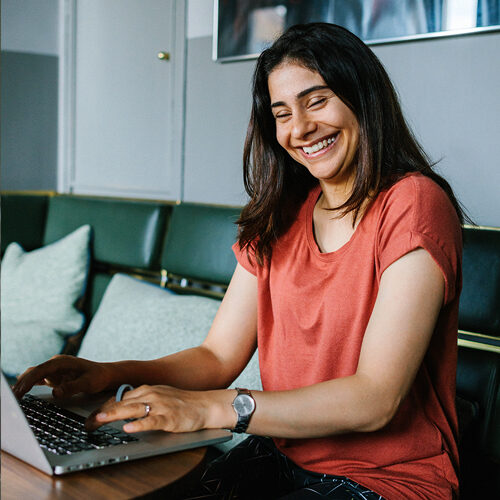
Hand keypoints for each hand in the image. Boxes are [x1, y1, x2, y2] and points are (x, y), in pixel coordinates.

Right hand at [13, 355, 113, 399]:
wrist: (105, 374)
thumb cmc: (98, 377)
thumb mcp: (88, 383)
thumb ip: (72, 387)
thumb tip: (55, 393)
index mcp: (61, 362)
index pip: (39, 370)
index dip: (27, 381)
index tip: (18, 392)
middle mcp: (55, 364)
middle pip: (33, 372)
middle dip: (21, 384)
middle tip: (12, 400)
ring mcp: (54, 370)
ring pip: (33, 375)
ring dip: (23, 385)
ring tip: (13, 399)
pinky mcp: (54, 376)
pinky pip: (37, 379)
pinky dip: (28, 385)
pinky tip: (20, 393)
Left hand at [85, 385, 219, 432]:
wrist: (205, 405)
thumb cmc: (183, 402)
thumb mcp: (161, 395)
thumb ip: (143, 399)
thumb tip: (124, 406)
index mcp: (148, 389)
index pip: (121, 397)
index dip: (105, 406)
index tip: (91, 415)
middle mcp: (152, 395)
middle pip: (123, 402)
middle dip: (104, 412)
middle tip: (88, 421)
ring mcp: (160, 406)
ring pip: (133, 409)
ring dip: (115, 414)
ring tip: (100, 420)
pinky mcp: (169, 417)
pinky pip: (151, 421)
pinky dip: (139, 424)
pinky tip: (128, 427)